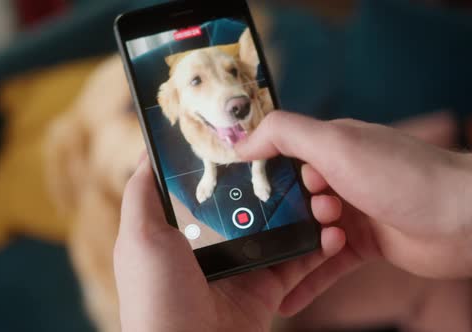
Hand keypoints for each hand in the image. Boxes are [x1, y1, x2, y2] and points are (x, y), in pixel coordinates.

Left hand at [114, 157, 344, 331]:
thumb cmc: (155, 294)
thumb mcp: (139, 237)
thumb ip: (142, 194)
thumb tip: (148, 153)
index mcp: (179, 231)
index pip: (206, 186)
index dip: (228, 164)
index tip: (251, 138)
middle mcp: (210, 245)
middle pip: (247, 203)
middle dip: (274, 183)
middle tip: (300, 162)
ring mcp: (239, 267)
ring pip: (277, 228)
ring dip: (303, 210)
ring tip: (323, 191)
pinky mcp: (264, 289)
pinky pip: (295, 262)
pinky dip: (316, 247)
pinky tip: (332, 230)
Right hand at [235, 111, 471, 314]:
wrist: (464, 220)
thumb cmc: (403, 176)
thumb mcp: (336, 144)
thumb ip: (285, 135)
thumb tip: (243, 142)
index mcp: (330, 146)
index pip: (281, 154)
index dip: (261, 174)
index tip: (241, 193)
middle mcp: (339, 177)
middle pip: (290, 198)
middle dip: (279, 216)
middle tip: (280, 227)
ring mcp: (352, 212)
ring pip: (306, 232)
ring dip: (295, 248)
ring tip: (297, 255)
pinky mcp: (364, 245)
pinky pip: (326, 266)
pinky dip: (307, 282)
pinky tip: (286, 300)